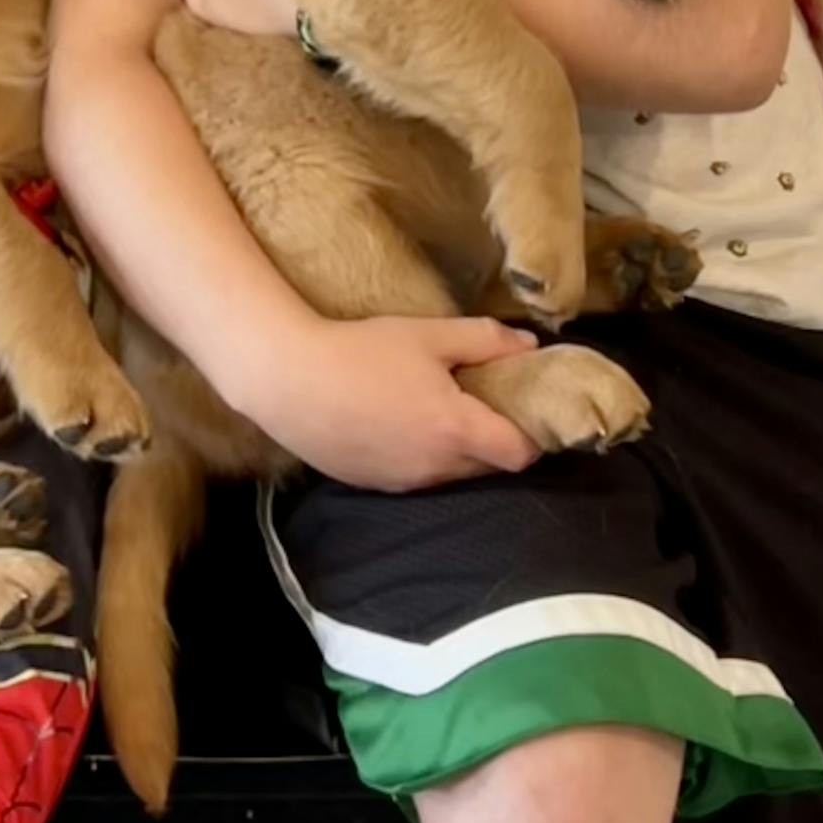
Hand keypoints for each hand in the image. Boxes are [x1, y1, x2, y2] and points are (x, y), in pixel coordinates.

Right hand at [240, 315, 545, 490]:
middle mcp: (437, 468)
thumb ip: (485, 339)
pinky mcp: (377, 487)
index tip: (525, 406)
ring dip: (459, 449)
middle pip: (490, 466)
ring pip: (453, 474)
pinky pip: (419, 477)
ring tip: (438, 407)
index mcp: (456, 430)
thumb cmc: (363, 352)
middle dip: (496, 438)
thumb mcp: (428, 335)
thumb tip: (530, 347)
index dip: (532, 434)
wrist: (290, 382)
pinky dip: (425, 457)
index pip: (520, 454)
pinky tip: (400, 422)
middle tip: (483, 398)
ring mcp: (405, 483)